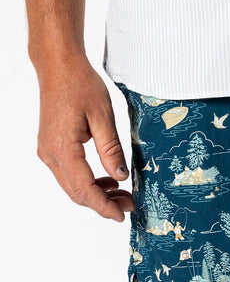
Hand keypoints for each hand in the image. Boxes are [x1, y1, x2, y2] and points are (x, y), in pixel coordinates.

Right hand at [34, 52, 134, 221]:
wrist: (59, 66)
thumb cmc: (81, 85)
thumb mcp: (103, 117)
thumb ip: (111, 149)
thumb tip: (120, 177)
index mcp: (63, 148)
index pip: (84, 189)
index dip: (104, 206)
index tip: (122, 215)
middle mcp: (50, 154)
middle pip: (76, 192)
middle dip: (103, 203)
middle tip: (129, 204)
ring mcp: (48, 151)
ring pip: (72, 185)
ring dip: (96, 193)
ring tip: (122, 193)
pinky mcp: (52, 146)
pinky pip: (69, 173)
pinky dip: (88, 181)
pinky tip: (107, 179)